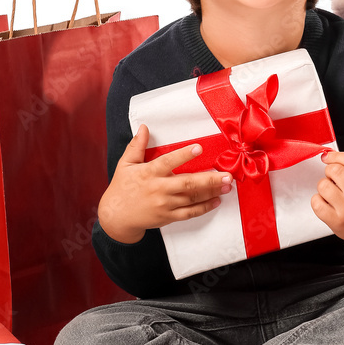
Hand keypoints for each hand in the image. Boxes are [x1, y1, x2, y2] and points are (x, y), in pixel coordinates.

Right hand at [97, 124, 231, 243]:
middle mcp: (159, 189)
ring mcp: (165, 205)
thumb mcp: (125, 164)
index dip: (183, 155)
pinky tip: (216, 201)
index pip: (168, 162)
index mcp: (149, 173)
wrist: (116, 217)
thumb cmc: (121, 187)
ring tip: (228, 185)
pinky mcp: (168, 217)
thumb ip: (137, 146)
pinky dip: (204, 208)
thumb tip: (144, 127)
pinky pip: (189, 213)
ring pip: (192, 198)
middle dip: (209, 179)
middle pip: (187, 184)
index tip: (199, 148)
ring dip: (212, 192)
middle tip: (226, 175)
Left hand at [310, 151, 343, 253]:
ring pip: (323, 185)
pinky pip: (316, 202)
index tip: (327, 157)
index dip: (336, 155)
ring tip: (330, 193)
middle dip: (329, 172)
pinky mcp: (336, 221)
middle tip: (332, 180)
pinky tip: (325, 203)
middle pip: (335, 170)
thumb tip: (328, 156)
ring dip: (323, 186)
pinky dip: (317, 200)